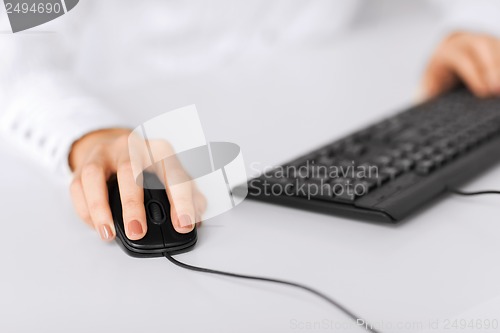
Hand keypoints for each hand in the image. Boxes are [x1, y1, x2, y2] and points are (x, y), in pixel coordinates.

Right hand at [69, 128, 203, 241]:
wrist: (119, 147)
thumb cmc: (150, 167)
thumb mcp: (174, 176)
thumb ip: (190, 197)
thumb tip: (199, 219)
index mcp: (161, 151)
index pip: (175, 175)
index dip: (182, 201)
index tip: (184, 224)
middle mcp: (133, 147)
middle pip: (132, 171)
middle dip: (134, 205)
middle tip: (138, 232)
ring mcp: (106, 153)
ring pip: (97, 175)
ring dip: (101, 207)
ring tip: (109, 234)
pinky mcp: (85, 163)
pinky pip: (78, 185)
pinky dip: (85, 209)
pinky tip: (97, 226)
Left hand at [422, 32, 499, 99]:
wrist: (450, 54)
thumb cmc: (439, 72)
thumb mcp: (430, 79)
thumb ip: (426, 90)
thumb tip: (420, 99)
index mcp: (449, 50)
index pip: (462, 59)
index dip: (474, 74)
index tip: (483, 92)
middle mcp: (469, 41)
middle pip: (483, 48)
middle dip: (493, 68)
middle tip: (498, 91)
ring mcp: (485, 41)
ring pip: (497, 47)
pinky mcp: (495, 46)